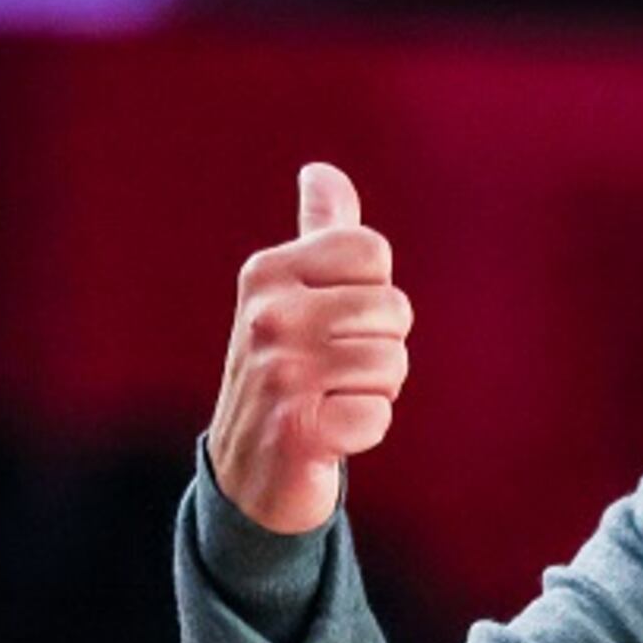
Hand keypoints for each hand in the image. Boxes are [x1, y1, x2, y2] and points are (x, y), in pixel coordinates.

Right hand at [208, 161, 413, 534]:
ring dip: (375, 392)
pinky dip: (363, 432)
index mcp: (267, 272)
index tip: (336, 321)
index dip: (373, 294)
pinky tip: (327, 436)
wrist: (249, 471)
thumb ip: (320, 235)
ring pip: (392, 364)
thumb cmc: (287, 371)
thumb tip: (322, 171)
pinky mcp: (297, 430)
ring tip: (330, 400)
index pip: (371, 251)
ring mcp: (278, 373)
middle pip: (393, 309)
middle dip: (381, 348)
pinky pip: (377, 417)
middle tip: (335, 372)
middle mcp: (266, 316)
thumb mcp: (293, 295)